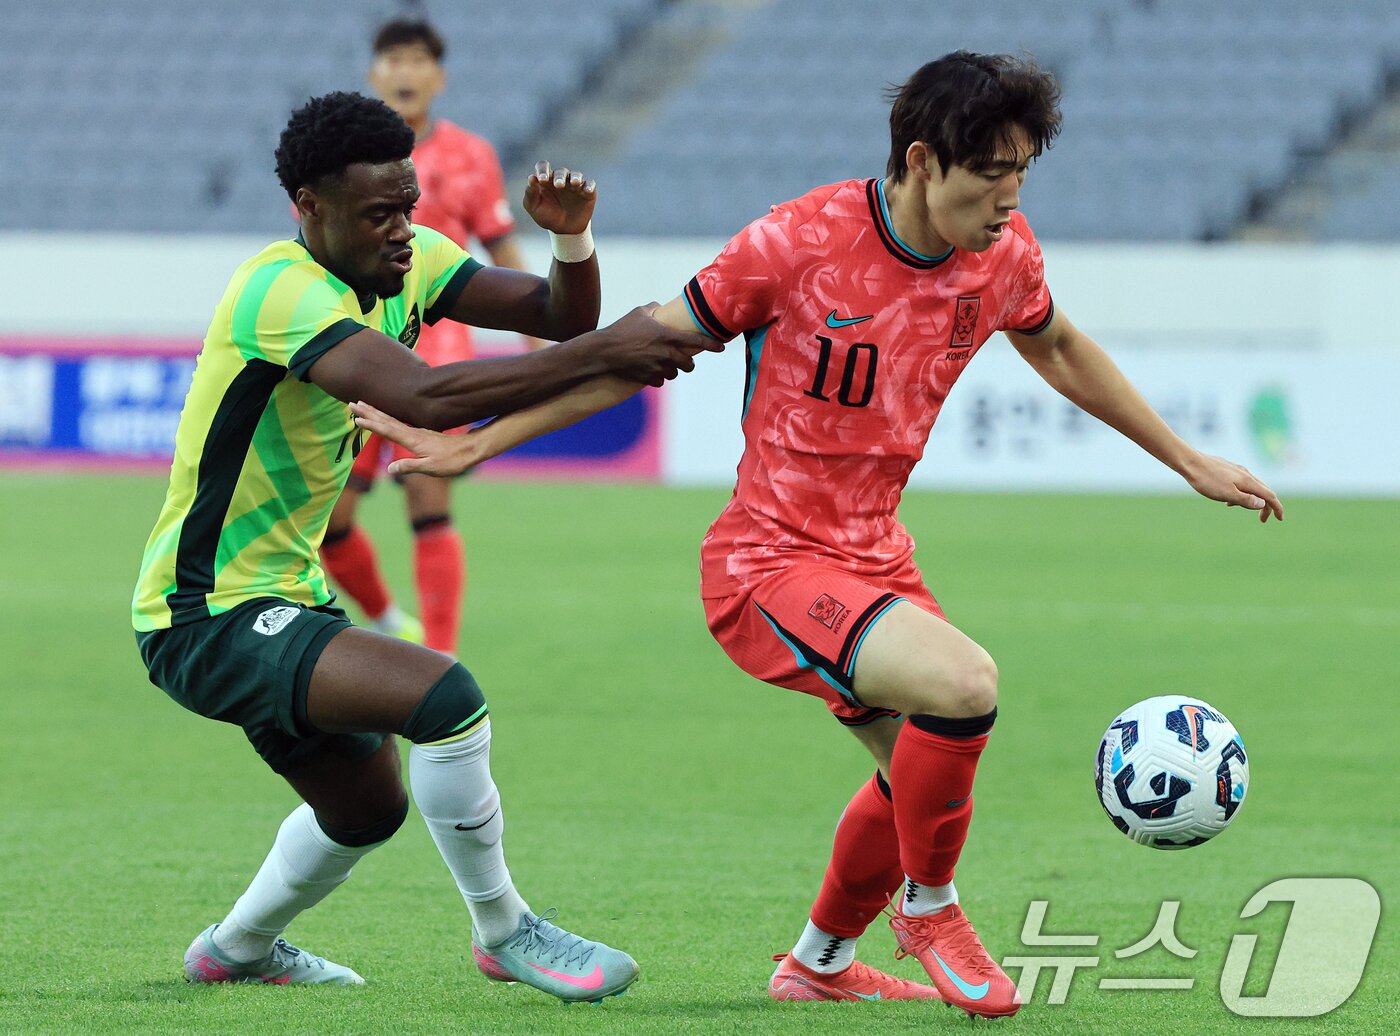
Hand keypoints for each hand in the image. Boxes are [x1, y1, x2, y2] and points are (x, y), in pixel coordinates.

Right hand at [349, 401, 482, 476]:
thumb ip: (410, 466)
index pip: (387, 430)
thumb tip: (389, 469)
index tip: (356, 418)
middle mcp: (412, 432)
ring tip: (362, 405)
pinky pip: (398, 422)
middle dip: (368, 411)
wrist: (470, 450)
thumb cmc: (452, 461)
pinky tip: (384, 416)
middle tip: (350, 403)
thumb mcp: (431, 467)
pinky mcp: (420, 433)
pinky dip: (387, 418)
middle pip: (385, 419)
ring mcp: (416, 431)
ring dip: (375, 412)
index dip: (371, 425)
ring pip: (391, 419)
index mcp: (412, 439)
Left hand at [523, 160, 595, 234]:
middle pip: (561, 172)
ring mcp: (575, 185)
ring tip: (574, 183)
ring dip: (575, 177)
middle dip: (559, 177)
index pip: (543, 166)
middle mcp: (561, 179)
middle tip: (558, 185)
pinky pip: (590, 184)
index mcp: (546, 179)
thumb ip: (530, 193)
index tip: (541, 180)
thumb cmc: (546, 216)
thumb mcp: (533, 207)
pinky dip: (589, 185)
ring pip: (576, 175)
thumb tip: (531, 178)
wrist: (564, 231)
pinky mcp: (588, 192)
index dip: (542, 169)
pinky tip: (587, 190)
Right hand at [597, 304, 723, 386]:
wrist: (605, 351)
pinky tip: (651, 370)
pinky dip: (658, 377)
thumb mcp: (640, 313)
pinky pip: (661, 381)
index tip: (722, 347)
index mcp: (668, 336)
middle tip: (684, 358)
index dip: (713, 344)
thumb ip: (654, 309)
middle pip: (689, 364)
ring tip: (663, 363)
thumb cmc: (622, 329)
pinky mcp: (649, 378)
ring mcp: (658, 368)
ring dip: (672, 369)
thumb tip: (661, 308)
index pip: (697, 341)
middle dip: (688, 362)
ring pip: (675, 374)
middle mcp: (667, 354)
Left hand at [1180, 452, 1283, 521]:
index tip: (1280, 519)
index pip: (1269, 496)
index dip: (1277, 508)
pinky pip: (1240, 483)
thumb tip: (1263, 504)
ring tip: (1242, 509)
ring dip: (1252, 499)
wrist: (1190, 462)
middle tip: (1262, 519)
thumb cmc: (1207, 480)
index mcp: (1248, 481)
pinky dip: (1241, 493)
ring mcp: (1236, 471)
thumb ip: (1246, 500)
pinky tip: (1227, 500)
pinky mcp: (1227, 470)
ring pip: (1251, 486)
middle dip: (1266, 506)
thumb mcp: (1227, 494)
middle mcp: (1246, 474)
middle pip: (1263, 491)